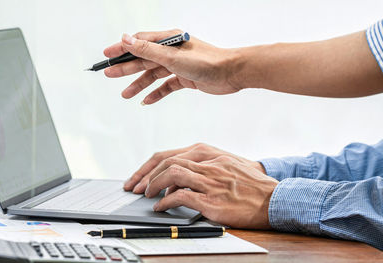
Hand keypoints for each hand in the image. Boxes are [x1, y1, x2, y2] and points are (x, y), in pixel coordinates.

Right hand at [103, 29, 241, 104]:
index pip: (139, 42)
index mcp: (168, 39)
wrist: (232, 73)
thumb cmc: (207, 61)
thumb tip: (125, 39)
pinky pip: (166, 86)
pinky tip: (146, 101)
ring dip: (139, 84)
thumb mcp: (171, 57)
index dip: (122, 49)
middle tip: (109, 74)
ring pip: (153, 74)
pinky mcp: (185, 78)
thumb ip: (147, 50)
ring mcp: (178, 64)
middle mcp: (172, 50)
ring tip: (125, 94)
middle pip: (143, 59)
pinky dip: (156, 93)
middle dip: (126, 68)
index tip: (107, 55)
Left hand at [124, 143, 264, 193]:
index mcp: (207, 153)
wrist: (274, 198)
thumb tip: (173, 180)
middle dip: (145, 175)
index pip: (168, 155)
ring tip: (147, 195)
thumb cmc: (249, 184)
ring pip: (171, 174)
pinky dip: (166, 202)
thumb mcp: (224, 165)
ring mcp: (210, 181)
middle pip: (165, 162)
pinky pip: (182, 196)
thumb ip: (199, 168)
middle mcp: (207, 163)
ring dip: (153, 185)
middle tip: (135, 188)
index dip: (148, 167)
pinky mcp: (213, 200)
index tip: (137, 178)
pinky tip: (161, 207)